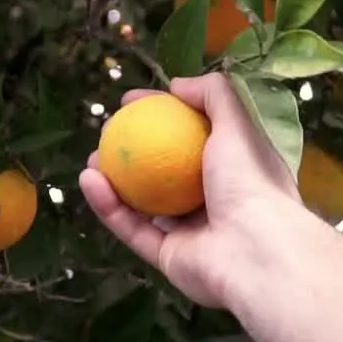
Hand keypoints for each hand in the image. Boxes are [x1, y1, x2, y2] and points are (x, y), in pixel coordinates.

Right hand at [79, 72, 301, 307]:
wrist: (255, 251)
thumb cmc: (251, 182)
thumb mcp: (237, 124)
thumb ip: (213, 94)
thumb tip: (178, 84)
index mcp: (235, 170)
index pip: (193, 135)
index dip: (162, 114)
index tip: (130, 100)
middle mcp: (214, 200)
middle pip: (164, 170)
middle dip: (132, 149)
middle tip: (107, 131)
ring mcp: (191, 231)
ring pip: (143, 203)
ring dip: (114, 179)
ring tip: (91, 158)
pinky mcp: (169, 257)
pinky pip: (132, 228)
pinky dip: (108, 206)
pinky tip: (88, 180)